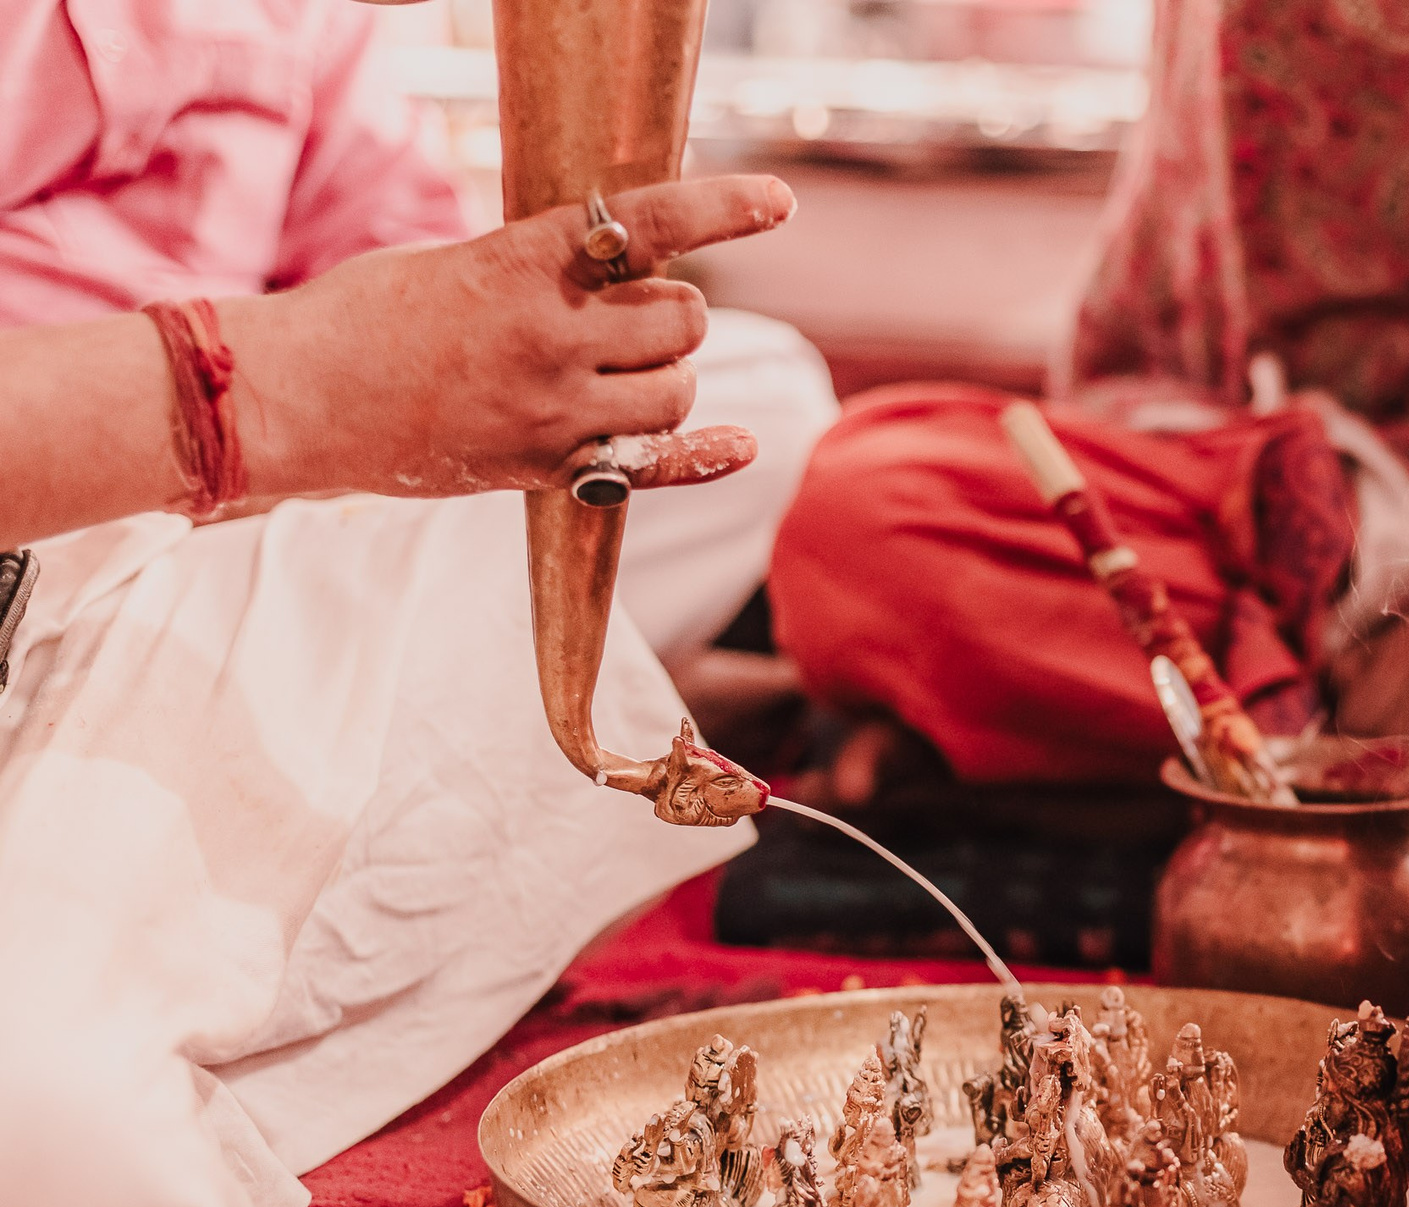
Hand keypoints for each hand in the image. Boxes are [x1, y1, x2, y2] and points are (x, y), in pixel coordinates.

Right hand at [222, 175, 796, 503]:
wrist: (293, 398)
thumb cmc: (363, 317)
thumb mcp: (459, 263)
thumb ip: (542, 269)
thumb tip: (621, 274)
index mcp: (525, 262)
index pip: (651, 225)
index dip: (725, 209)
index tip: (780, 202)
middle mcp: (552, 333)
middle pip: (682, 320)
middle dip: (670, 317)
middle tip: (627, 321)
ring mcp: (553, 406)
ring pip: (678, 390)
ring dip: (667, 379)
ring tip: (618, 376)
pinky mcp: (545, 466)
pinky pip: (655, 465)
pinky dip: (706, 456)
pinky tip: (741, 443)